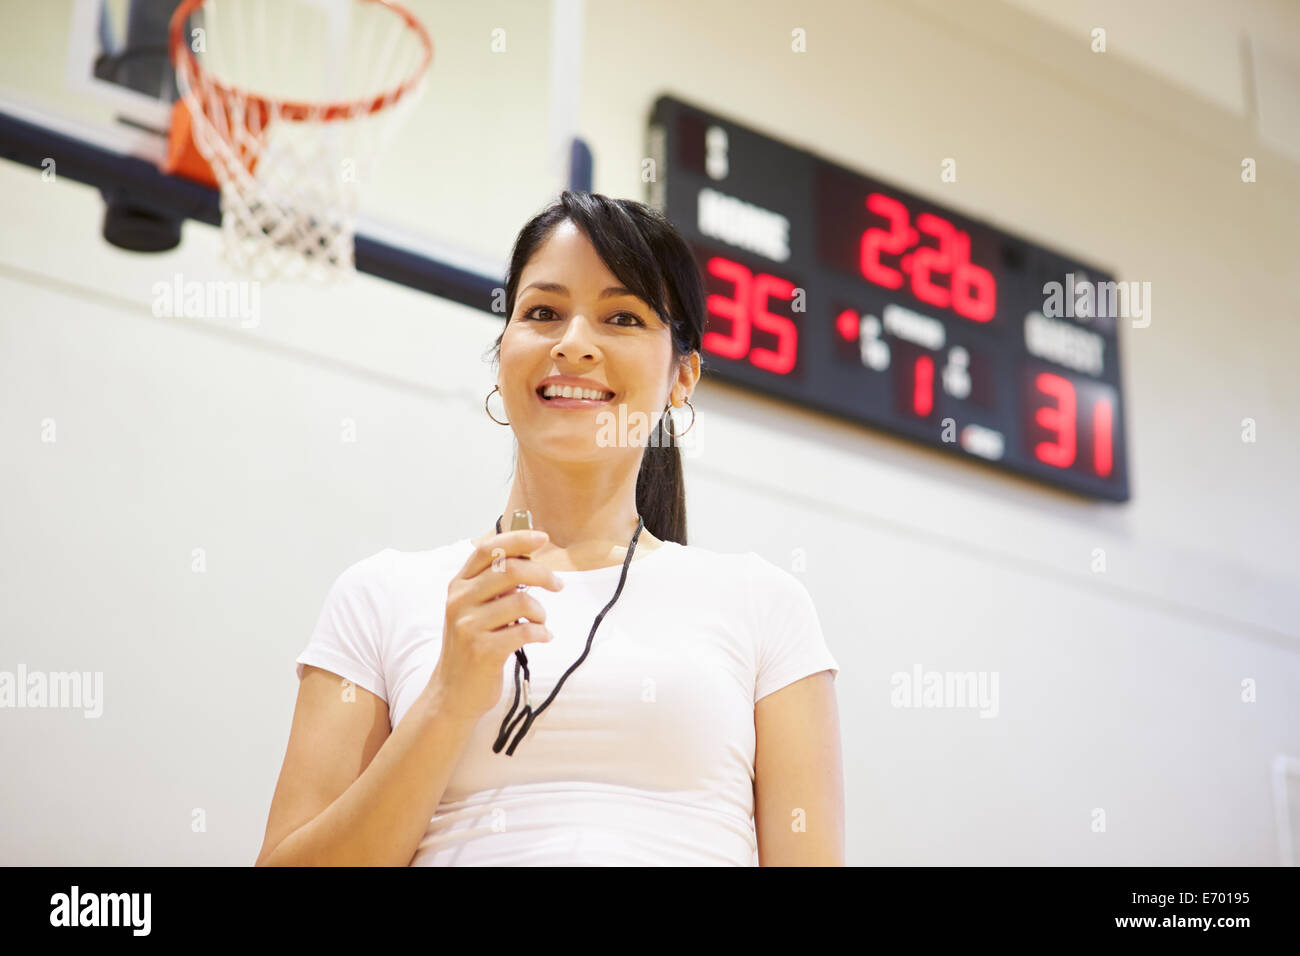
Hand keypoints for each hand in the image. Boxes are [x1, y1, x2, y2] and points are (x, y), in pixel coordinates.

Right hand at [426, 529, 564, 721]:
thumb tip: (529, 557)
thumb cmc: (472, 646)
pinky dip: (542, 633)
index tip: (543, 538)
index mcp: (459, 585)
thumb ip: (494, 585)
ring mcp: (469, 626)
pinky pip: (526, 631)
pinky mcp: (483, 650)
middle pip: (510, 569)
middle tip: (557, 585)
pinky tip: (542, 637)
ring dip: (541, 612)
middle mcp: (460, 601)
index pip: (488, 549)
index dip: (518, 538)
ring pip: (522, 601)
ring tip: (540, 622)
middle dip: (543, 574)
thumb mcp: (474, 609)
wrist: (452, 693)